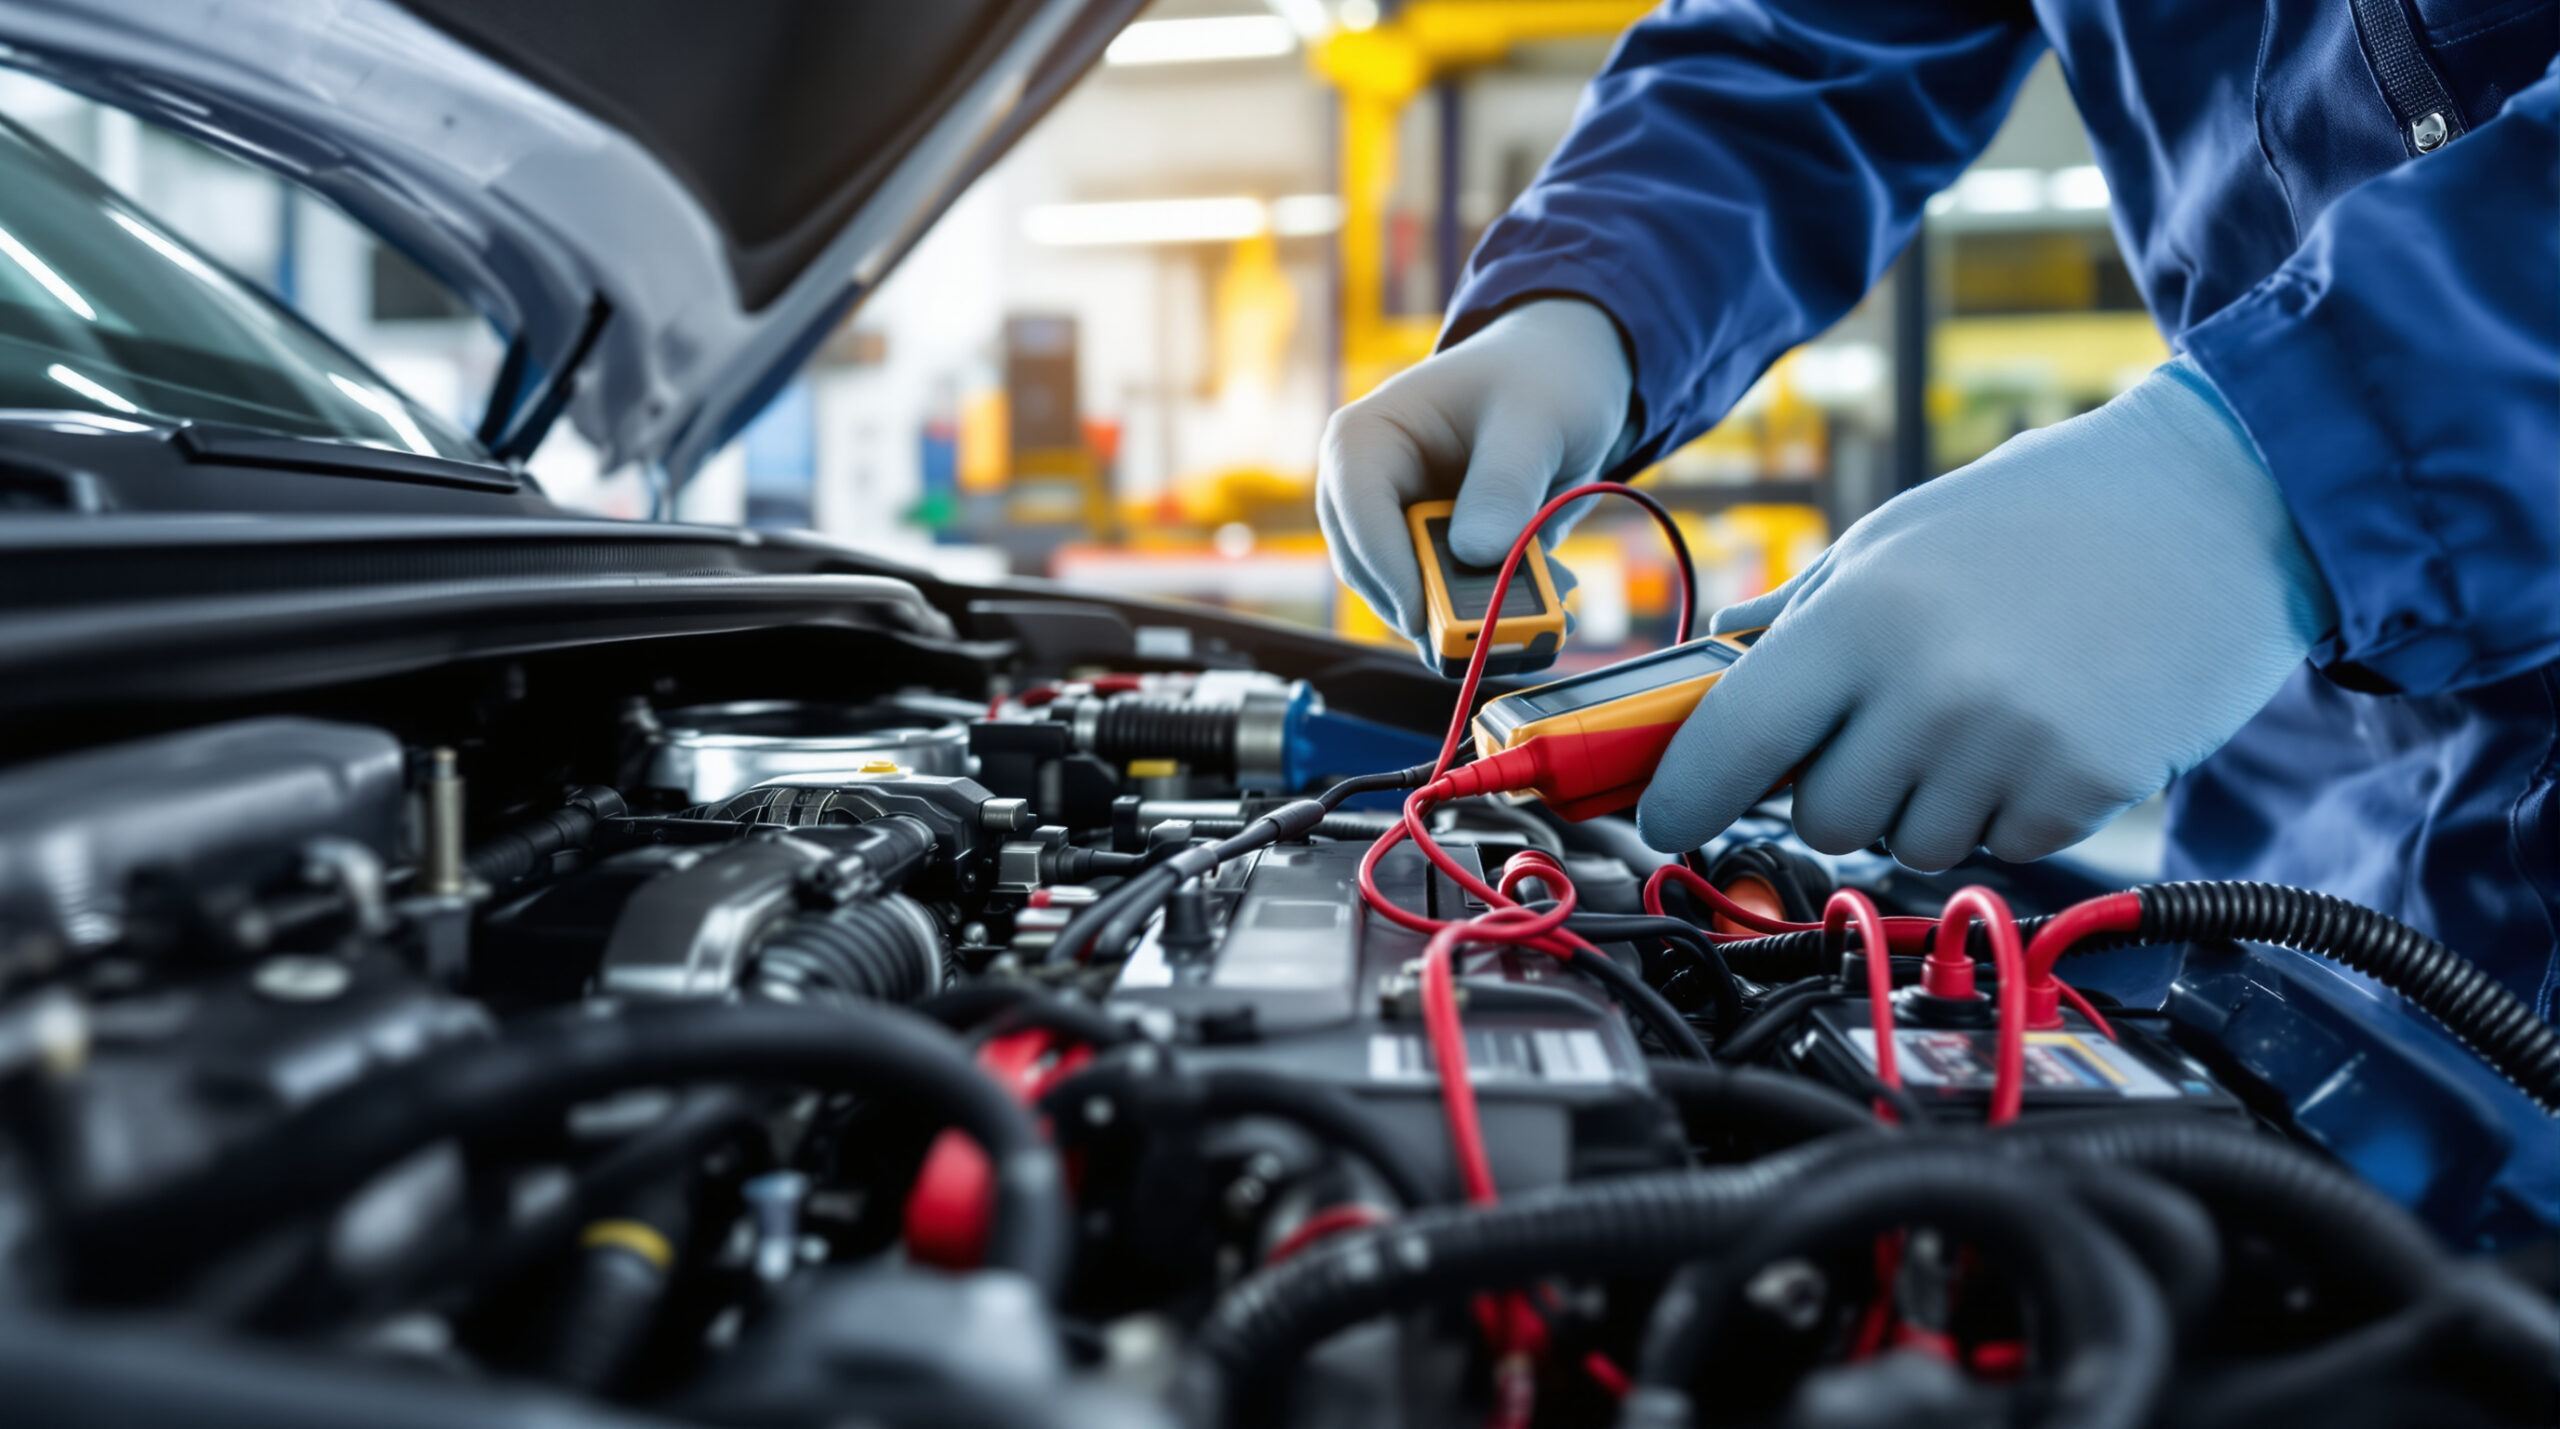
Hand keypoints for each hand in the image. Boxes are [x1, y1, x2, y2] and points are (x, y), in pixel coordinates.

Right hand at [1317, 299, 1631, 664]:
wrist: (1563, 378)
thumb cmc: (1538, 380)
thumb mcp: (1536, 420)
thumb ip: (1506, 484)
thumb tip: (1477, 554)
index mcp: (1367, 438)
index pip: (1355, 508)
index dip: (1385, 566)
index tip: (1424, 615)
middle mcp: (1369, 491)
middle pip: (1374, 569)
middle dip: (1433, 606)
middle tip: (1491, 632)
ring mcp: (1401, 529)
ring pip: (1411, 597)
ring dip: (1472, 614)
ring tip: (1542, 609)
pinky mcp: (1437, 557)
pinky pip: (1453, 602)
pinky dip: (1495, 610)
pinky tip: (1547, 596)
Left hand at [1635, 359, 2337, 868]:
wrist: (2220, 502)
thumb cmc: (2045, 512)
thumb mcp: (1897, 539)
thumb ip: (1798, 620)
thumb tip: (1705, 685)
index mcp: (1861, 614)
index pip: (1731, 741)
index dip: (1682, 797)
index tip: (1660, 822)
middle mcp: (1928, 689)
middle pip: (1823, 816)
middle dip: (1841, 787)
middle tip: (1896, 722)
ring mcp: (2009, 747)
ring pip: (1911, 842)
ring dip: (1930, 800)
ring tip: (1987, 708)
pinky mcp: (2085, 788)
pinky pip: (2000, 844)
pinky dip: (2011, 806)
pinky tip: (2048, 726)